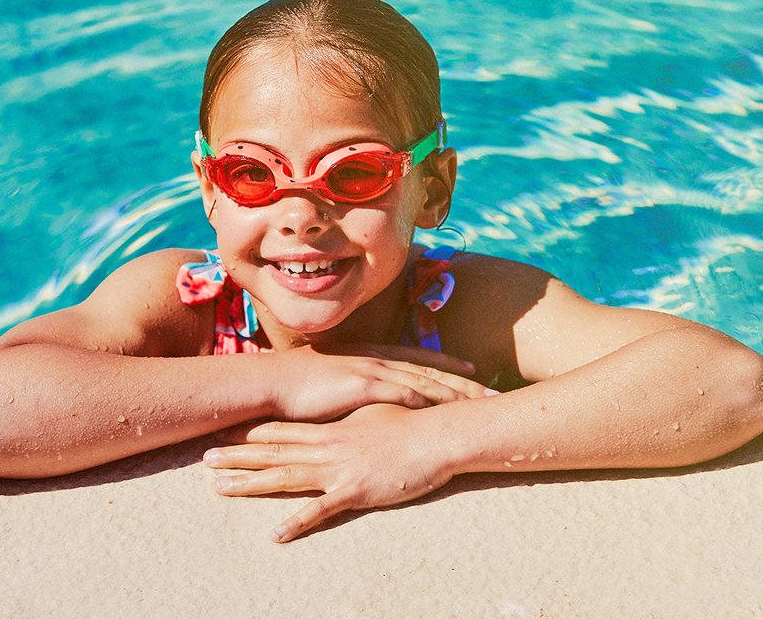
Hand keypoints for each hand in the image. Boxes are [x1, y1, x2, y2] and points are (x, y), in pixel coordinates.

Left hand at [203, 403, 453, 541]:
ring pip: (285, 476)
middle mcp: (328, 447)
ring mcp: (338, 468)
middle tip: (204, 459)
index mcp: (331, 430)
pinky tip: (275, 535)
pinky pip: (320, 510)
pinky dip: (296, 522)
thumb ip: (351, 422)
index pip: (282, 430)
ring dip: (250, 483)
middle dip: (237, 457)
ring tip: (219, 488)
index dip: (250, 435)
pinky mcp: (355, 490)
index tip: (224, 435)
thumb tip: (339, 425)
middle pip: (273, 451)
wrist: (437, 434)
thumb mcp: (374, 416)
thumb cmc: (411, 424)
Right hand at [266, 344, 493, 421]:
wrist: (268, 382)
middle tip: (494, 389)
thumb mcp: (331, 380)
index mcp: (370, 354)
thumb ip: (352, 383)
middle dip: (464, 380)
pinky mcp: (361, 385)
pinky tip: (447, 408)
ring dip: (456, 392)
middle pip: (431, 368)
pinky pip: (403, 393)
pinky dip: (427, 399)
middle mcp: (376, 357)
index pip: (419, 358)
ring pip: (425, 380)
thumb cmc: (294, 385)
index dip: (448, 363)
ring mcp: (370, 369)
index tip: (474, 370)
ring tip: (483, 402)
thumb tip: (363, 393)